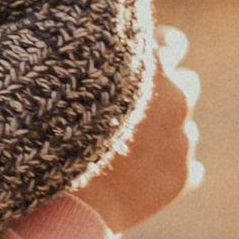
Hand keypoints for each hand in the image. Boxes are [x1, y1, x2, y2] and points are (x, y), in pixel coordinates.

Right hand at [78, 26, 201, 230]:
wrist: (64, 196)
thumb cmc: (50, 130)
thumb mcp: (71, 79)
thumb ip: (103, 60)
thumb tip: (113, 49)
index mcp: (148, 64)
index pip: (172, 43)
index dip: (157, 52)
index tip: (143, 64)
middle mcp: (175, 96)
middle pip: (187, 82)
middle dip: (168, 92)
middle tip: (137, 107)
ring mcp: (181, 138)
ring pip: (185, 128)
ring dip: (166, 134)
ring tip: (131, 149)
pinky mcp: (182, 175)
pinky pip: (187, 169)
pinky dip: (165, 170)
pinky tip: (137, 178)